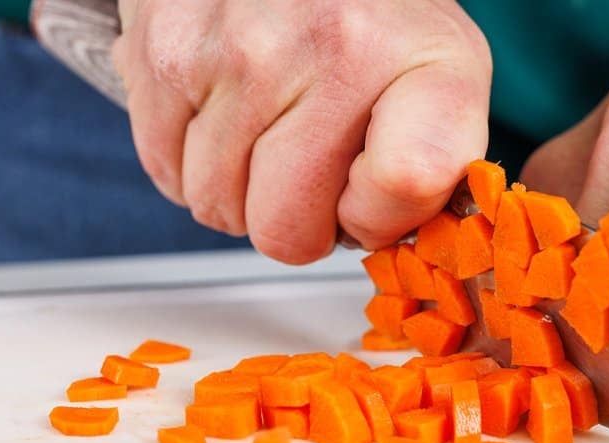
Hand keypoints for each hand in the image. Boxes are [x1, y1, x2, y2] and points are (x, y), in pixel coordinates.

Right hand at [112, 0, 491, 262]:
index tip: (368, 197)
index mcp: (427, 66)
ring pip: (215, 207)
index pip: (407, 181)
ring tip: (267, 124)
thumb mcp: (444, 85)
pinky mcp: (166, 45)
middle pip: (285, 230)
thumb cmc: (376, 31)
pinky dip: (189, 158)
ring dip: (237, 189)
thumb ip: (432, 176)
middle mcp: (336, 47)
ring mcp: (242, 47)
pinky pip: (165, 168)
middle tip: (308, 165)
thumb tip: (380, 245)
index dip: (375, 219)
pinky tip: (225, 109)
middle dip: (293, 220)